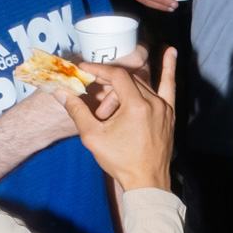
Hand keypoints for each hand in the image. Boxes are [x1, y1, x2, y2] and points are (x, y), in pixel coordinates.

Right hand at [60, 51, 176, 192]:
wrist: (146, 181)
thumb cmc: (120, 161)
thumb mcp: (93, 136)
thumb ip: (77, 111)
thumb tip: (61, 92)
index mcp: (136, 106)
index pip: (117, 76)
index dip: (99, 70)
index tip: (84, 69)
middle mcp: (154, 102)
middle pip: (128, 81)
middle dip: (109, 88)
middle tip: (98, 109)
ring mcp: (165, 107)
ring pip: (141, 86)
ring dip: (124, 92)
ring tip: (111, 114)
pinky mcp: (170, 113)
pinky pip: (169, 86)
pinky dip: (169, 68)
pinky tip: (171, 51)